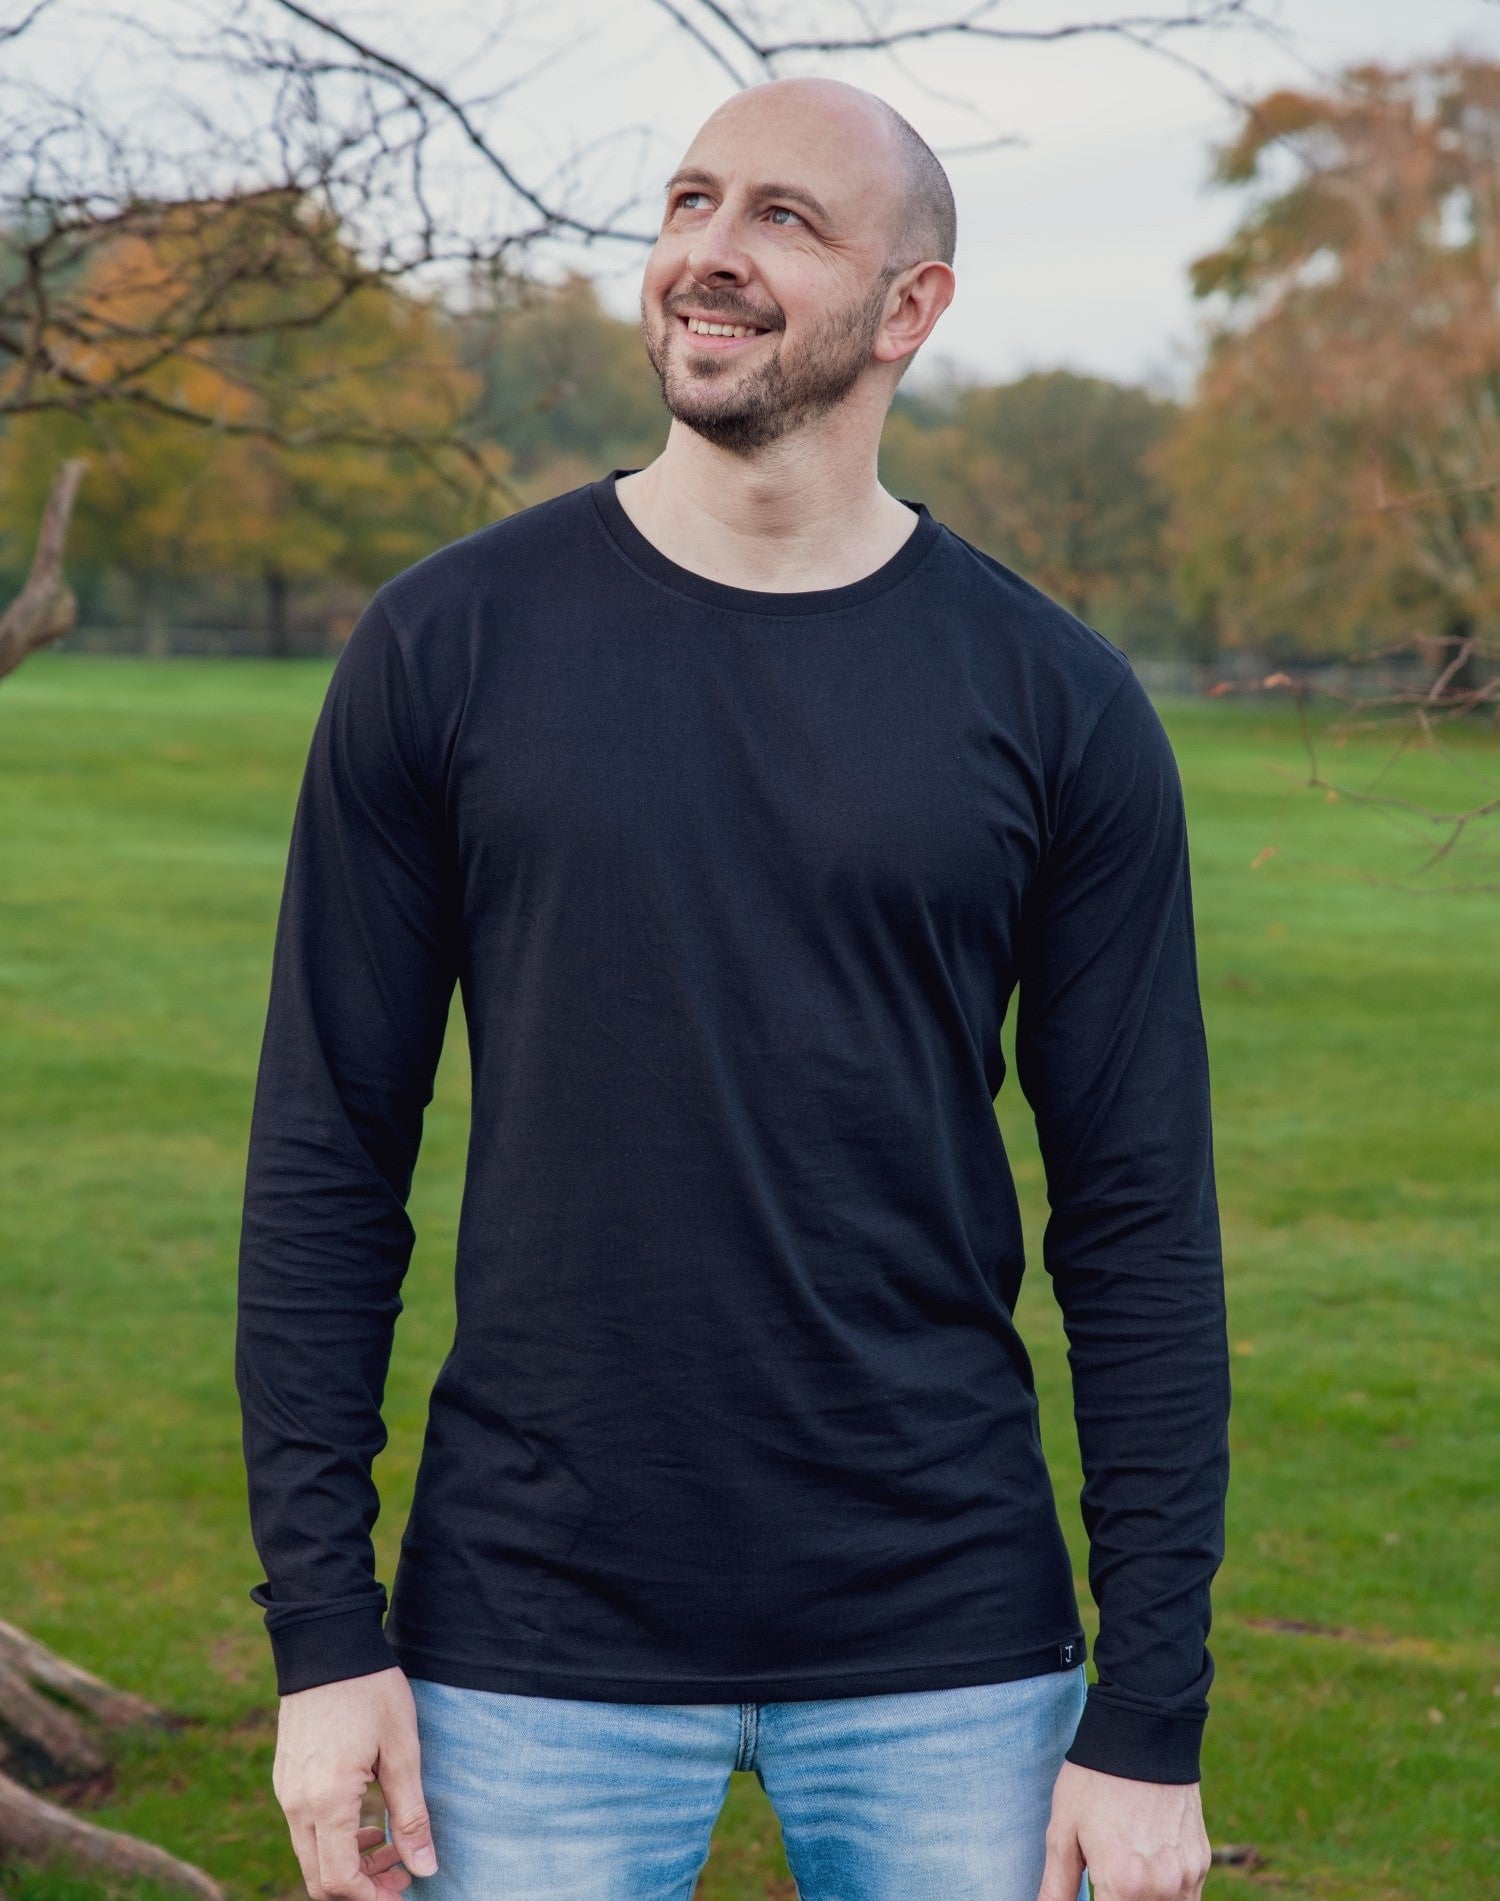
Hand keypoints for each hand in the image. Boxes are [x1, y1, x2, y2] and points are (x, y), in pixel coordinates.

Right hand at [272, 1665, 438, 1898]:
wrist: (325, 1643)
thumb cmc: (370, 1690)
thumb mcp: (401, 1749)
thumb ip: (411, 1814)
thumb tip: (424, 1869)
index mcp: (327, 1801)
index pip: (340, 1879)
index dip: (372, 1898)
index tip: (404, 1891)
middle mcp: (297, 1804)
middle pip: (320, 1877)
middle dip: (361, 1887)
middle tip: (402, 1873)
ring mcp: (286, 1791)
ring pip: (311, 1854)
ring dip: (350, 1861)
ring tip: (391, 1842)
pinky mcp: (285, 1777)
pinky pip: (305, 1827)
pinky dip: (335, 1837)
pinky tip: (369, 1817)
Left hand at [1036, 1760, 1210, 1900]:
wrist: (1144, 1732)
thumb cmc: (1095, 1778)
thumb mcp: (1064, 1828)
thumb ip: (1057, 1884)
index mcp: (1122, 1883)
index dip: (1098, 1900)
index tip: (1094, 1887)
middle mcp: (1161, 1887)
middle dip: (1118, 1897)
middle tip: (1106, 1877)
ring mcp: (1186, 1876)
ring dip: (1143, 1898)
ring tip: (1125, 1867)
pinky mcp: (1202, 1862)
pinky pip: (1187, 1897)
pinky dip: (1167, 1893)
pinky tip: (1147, 1870)